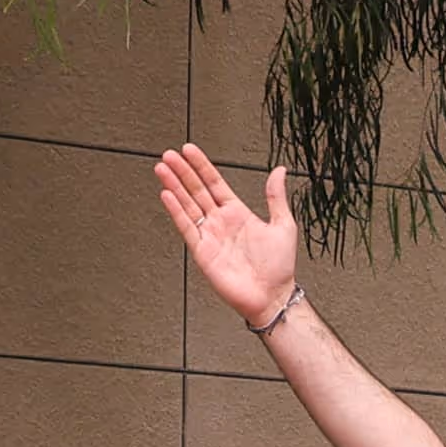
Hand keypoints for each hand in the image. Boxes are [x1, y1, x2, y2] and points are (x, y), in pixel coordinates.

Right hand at [155, 141, 302, 325]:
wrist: (273, 296)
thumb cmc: (279, 267)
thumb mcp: (283, 224)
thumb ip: (275, 197)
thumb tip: (280, 170)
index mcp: (237, 213)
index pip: (214, 183)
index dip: (201, 166)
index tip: (189, 150)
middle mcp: (220, 222)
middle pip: (196, 191)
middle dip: (182, 172)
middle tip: (169, 155)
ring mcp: (210, 236)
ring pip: (188, 205)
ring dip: (174, 186)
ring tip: (162, 169)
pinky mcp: (203, 252)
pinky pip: (187, 227)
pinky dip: (176, 211)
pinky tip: (167, 195)